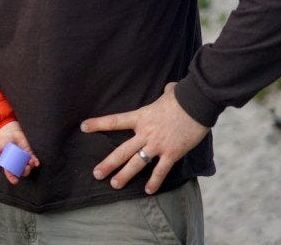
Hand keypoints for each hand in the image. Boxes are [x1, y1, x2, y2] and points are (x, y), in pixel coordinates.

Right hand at [0, 120, 39, 184]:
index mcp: (9, 164)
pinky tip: (36, 162)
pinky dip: (36, 162)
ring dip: (31, 166)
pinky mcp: (28, 154)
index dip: (12, 178)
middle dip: (25, 172)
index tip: (15, 181)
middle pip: (21, 172)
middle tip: (25, 168)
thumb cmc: (4, 142)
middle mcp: (17, 163)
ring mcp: (23, 159)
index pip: (10, 173)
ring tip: (30, 162)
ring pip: (28, 166)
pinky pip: (33, 159)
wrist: (11, 133)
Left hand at [80, 82, 207, 193]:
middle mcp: (145, 132)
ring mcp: (158, 144)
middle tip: (96, 174)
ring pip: (137, 163)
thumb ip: (165, 92)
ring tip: (115, 185)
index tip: (84, 127)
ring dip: (125, 175)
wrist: (196, 104)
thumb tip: (170, 88)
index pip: (115, 121)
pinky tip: (148, 191)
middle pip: (122, 151)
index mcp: (140, 117)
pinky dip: (154, 181)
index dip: (98, 124)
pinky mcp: (172, 153)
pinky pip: (160, 170)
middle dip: (108, 163)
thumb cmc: (183, 97)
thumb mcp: (169, 93)